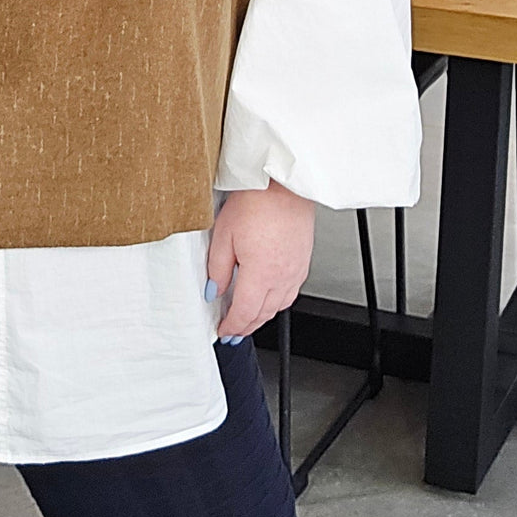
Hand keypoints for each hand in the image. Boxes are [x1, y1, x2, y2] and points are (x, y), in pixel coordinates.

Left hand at [207, 179, 314, 340]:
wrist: (283, 184)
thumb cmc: (256, 201)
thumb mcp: (223, 235)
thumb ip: (218, 269)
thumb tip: (214, 291)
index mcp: (261, 272)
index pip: (245, 312)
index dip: (232, 326)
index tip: (223, 331)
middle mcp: (282, 276)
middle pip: (263, 314)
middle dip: (246, 327)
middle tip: (232, 332)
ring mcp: (296, 270)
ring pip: (279, 306)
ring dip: (262, 317)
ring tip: (248, 320)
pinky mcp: (303, 261)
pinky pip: (290, 292)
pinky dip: (277, 303)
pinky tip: (268, 299)